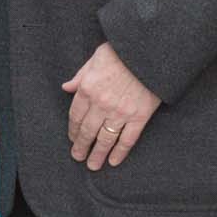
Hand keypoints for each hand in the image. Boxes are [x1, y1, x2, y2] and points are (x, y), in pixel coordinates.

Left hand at [62, 42, 160, 169]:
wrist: (150, 51)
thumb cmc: (122, 51)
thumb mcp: (95, 58)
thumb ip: (80, 76)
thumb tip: (67, 87)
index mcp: (88, 89)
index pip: (75, 116)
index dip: (72, 130)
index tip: (72, 139)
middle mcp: (101, 104)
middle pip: (87, 131)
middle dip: (81, 147)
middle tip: (78, 157)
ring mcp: (120, 112)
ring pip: (105, 139)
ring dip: (97, 154)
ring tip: (93, 165)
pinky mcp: (139, 117)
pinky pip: (127, 139)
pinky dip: (120, 152)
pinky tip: (114, 161)